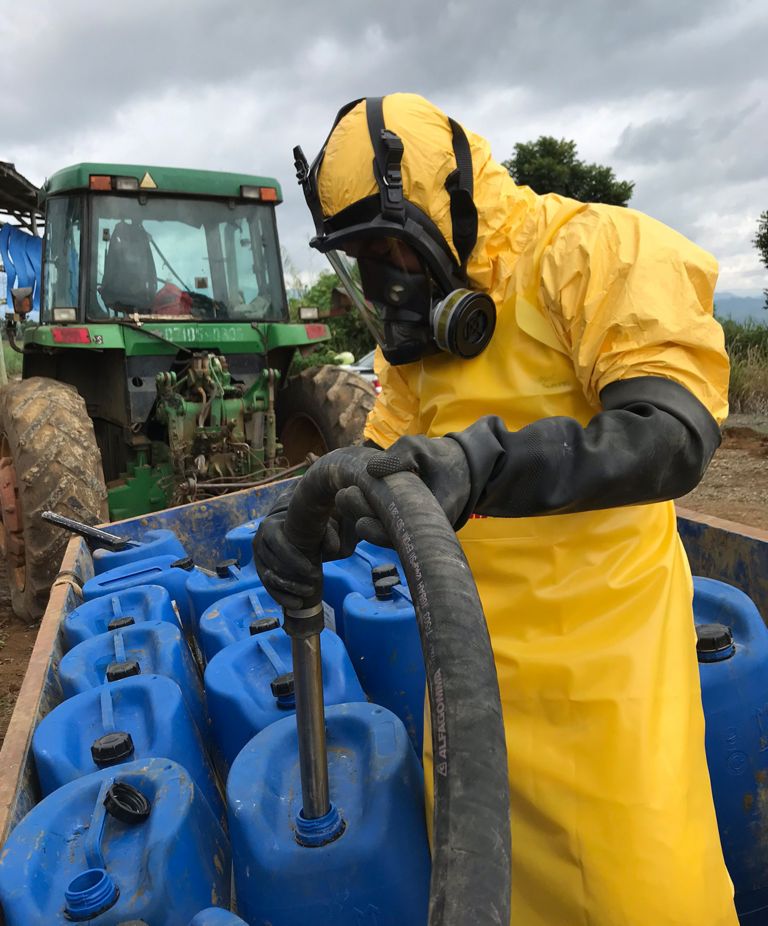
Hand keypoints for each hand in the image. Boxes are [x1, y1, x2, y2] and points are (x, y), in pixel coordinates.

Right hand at [253, 488, 358, 608]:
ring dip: (290, 589)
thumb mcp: (315, 524)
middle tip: (315, 583)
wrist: (286, 526)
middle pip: (274, 564)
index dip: (295, 560)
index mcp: (269, 526)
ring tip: (309, 593)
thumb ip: (327, 533)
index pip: (279, 545)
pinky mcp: (260, 571)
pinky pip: (268, 587)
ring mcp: (257, 558)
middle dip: (294, 577)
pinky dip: (282, 597)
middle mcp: (258, 542)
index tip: (313, 571)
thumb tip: (334, 548)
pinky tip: (297, 604)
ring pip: (270, 578)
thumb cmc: (303, 525)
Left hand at [335, 434, 471, 545]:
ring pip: (382, 532)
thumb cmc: (442, 458)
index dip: (375, 526)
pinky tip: (351, 495)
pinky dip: (368, 513)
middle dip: (362, 516)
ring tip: (343, 494)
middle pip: (386, 536)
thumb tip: (370, 469)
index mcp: (432, 519)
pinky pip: (383, 525)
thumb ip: (400, 456)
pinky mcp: (404, 523)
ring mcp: (412, 530)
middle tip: (344, 493)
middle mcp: (422, 532)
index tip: (357, 497)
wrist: (461, 467)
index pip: (399, 533)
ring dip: (361, 515)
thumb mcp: (423, 449)